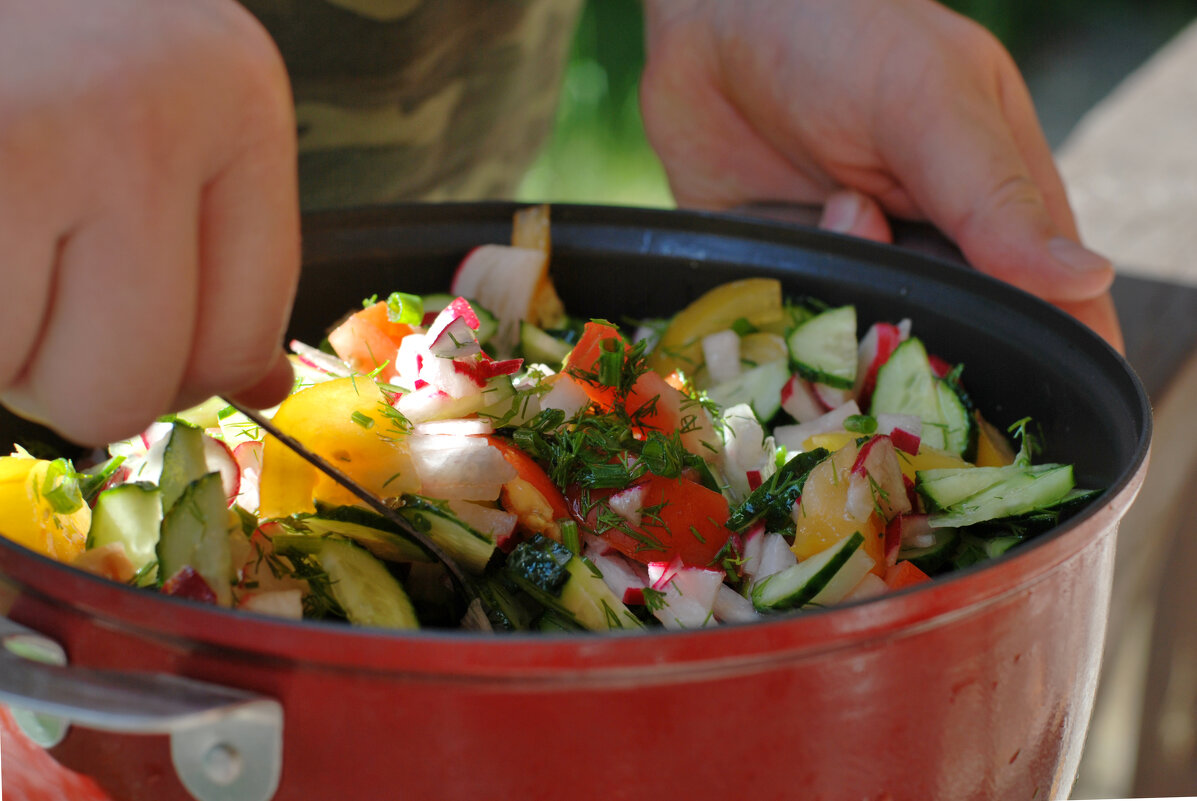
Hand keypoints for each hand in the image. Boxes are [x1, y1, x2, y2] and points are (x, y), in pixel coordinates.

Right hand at [0, 0, 300, 444]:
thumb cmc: (38, 32)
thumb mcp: (154, 102)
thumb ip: (214, 246)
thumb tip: (261, 390)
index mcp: (231, 95)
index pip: (236, 341)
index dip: (161, 364)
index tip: (105, 305)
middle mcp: (147, 113)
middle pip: (127, 389)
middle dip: (59, 366)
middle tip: (22, 257)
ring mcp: (30, 136)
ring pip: (27, 385)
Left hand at [640, 0, 1122, 350]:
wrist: (712, 20)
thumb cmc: (839, 35)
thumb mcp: (932, 101)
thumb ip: (997, 195)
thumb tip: (1087, 279)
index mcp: (996, 212)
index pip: (1049, 316)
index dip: (1044, 370)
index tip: (1016, 414)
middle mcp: (927, 256)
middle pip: (949, 352)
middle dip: (922, 352)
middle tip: (887, 301)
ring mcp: (850, 274)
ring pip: (865, 356)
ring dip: (844, 328)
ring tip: (832, 219)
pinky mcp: (782, 283)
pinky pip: (789, 342)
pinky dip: (782, 331)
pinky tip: (776, 278)